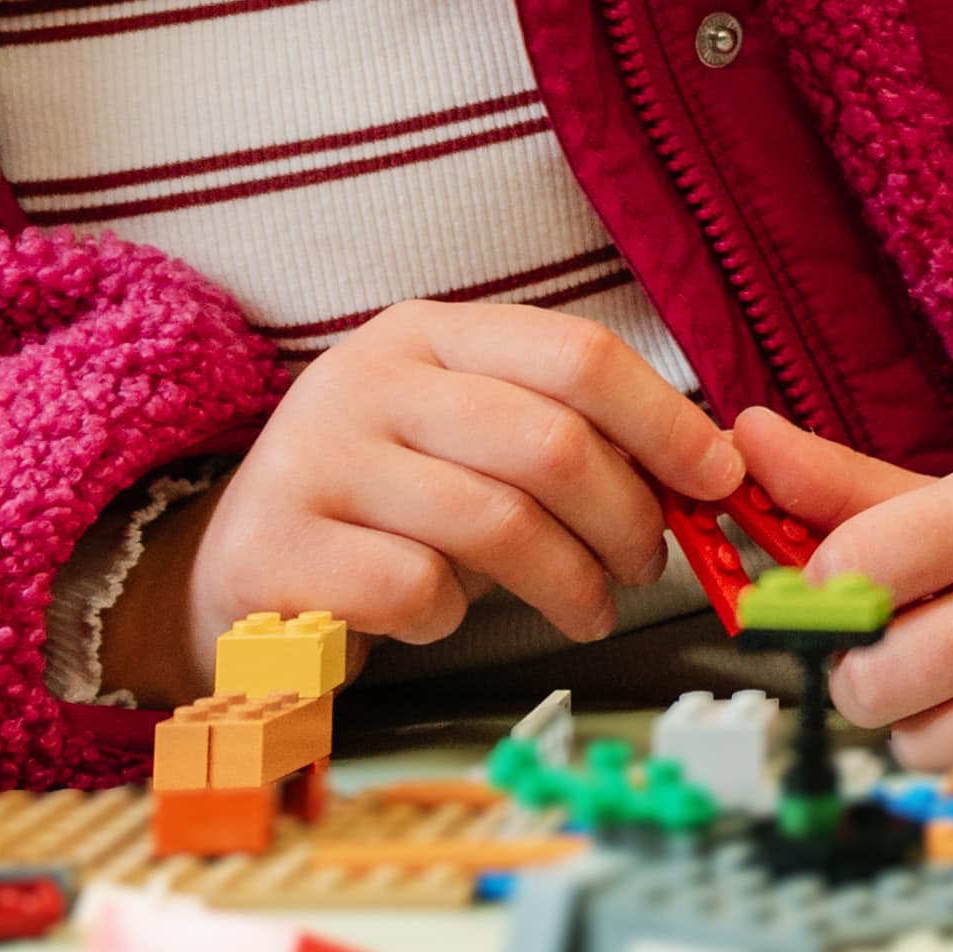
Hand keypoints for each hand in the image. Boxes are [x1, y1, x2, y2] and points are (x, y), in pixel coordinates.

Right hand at [126, 302, 750, 698]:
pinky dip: (452, 618)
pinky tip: (443, 617)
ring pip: (494, 522)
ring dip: (568, 582)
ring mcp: (311, 460)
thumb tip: (708, 467)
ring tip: (586, 610)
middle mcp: (364, 378)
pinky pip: (415, 590)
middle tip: (647, 568)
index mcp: (428, 333)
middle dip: (626, 518)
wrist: (234, 569)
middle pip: (548, 442)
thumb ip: (565, 433)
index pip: (575, 353)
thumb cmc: (388, 509)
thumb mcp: (467, 439)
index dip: (664, 421)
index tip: (718, 480)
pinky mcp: (274, 550)